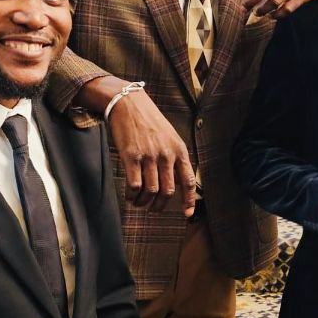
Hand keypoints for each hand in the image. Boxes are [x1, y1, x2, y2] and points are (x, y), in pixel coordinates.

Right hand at [86, 78, 194, 214]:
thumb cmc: (149, 121)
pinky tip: (130, 196)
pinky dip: (132, 195)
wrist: (128, 103)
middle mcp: (166, 154)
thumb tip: (177, 183)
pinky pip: (134, 185)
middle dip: (161, 205)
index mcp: (180, 150)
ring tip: (139, 203)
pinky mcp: (131, 156)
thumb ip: (175, 158)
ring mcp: (149, 156)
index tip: (187, 214)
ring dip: (144, 202)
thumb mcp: (170, 137)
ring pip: (151, 191)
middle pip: (168, 191)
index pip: (189, 181)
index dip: (189, 200)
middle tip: (154, 209)